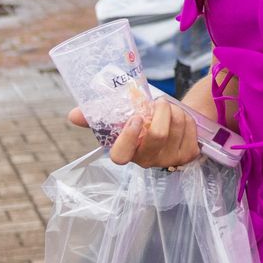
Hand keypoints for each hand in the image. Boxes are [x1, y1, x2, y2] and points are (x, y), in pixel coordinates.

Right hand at [70, 88, 199, 167]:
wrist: (168, 126)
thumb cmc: (140, 123)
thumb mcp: (119, 120)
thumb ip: (95, 117)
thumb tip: (73, 115)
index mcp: (127, 153)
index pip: (120, 156)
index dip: (128, 137)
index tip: (135, 118)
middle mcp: (147, 161)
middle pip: (157, 136)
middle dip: (161, 112)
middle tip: (159, 101)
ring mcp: (170, 160)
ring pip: (176, 127)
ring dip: (174, 111)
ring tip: (168, 108)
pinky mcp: (188, 154)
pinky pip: (190, 129)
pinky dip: (186, 116)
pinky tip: (179, 118)